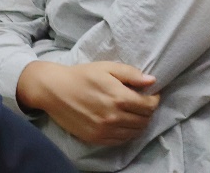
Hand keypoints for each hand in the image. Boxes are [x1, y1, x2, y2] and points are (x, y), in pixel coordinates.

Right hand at [17, 60, 159, 145]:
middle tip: (144, 103)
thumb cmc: (83, 75)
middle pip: (143, 121)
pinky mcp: (94, 138)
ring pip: (133, 133)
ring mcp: (103, 130)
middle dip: (148, 112)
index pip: (149, 106)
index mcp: (118, 98)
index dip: (154, 100)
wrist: (55, 90)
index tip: (152, 94)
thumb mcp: (109, 68)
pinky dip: (126, 133)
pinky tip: (124, 123)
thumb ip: (132, 74)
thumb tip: (152, 81)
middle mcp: (113, 117)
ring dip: (139, 124)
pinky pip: (119, 141)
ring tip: (135, 113)